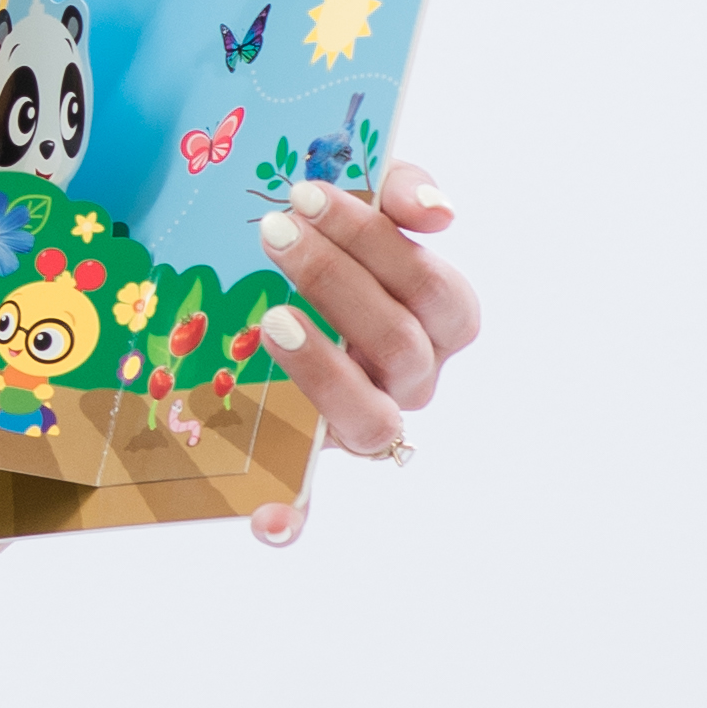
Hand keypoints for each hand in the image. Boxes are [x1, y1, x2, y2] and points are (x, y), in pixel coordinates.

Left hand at [245, 157, 480, 547]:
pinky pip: (311, 498)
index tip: (308, 194)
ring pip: (369, 417)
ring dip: (322, 370)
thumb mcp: (373, 206)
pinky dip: (293, 515)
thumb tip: (436, 209)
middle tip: (272, 231)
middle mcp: (415, 377)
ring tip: (272, 318)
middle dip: (334, 281)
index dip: (378, 244)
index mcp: (441, 319)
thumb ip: (403, 189)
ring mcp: (369, 422)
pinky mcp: (318, 455)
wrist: (295, 294)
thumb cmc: (343, 249)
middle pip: (396, 342)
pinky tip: (264, 518)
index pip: (432, 288)